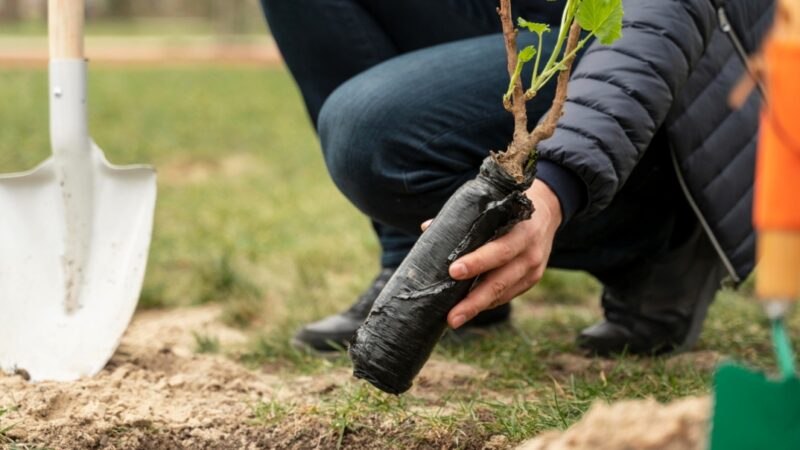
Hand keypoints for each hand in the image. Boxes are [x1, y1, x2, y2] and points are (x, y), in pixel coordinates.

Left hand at [421, 180, 561, 328]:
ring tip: (453, 319)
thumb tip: (427, 228)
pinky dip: (487, 302)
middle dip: (474, 300)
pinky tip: (470, 308)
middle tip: (451, 316)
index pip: (499, 250)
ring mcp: (533, 269)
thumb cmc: (509, 207)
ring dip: (477, 307)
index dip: (477, 262)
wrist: (548, 210)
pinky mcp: (531, 280)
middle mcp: (530, 252)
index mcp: (521, 230)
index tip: (453, 271)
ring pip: (502, 293)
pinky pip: (507, 295)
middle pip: (500, 281)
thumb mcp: (493, 205)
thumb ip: (464, 219)